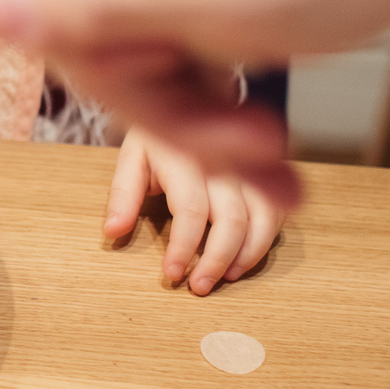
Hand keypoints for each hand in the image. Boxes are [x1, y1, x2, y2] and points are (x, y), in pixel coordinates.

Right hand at [0, 0, 389, 197]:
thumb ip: (92, 3)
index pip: (36, 21)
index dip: (110, 90)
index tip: (184, 126)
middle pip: (94, 42)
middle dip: (174, 112)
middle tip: (254, 147)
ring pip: (144, 50)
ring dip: (206, 114)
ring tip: (277, 148)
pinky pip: (186, 37)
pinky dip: (227, 86)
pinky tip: (271, 116)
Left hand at [105, 127, 283, 294]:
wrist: (196, 101)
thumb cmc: (162, 139)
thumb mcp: (133, 158)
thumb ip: (123, 195)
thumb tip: (112, 232)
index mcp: (186, 157)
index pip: (191, 210)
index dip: (184, 247)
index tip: (172, 275)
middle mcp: (225, 163)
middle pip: (232, 219)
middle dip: (218, 260)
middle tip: (199, 287)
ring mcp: (251, 169)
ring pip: (263, 218)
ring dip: (248, 254)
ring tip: (228, 277)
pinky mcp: (267, 177)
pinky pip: (277, 212)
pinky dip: (267, 239)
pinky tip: (246, 258)